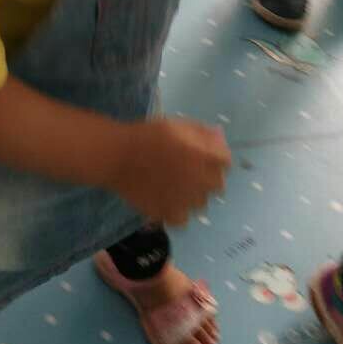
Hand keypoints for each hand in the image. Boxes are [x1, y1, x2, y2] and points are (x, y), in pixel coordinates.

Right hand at [115, 118, 230, 226]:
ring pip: (201, 202)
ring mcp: (187, 201)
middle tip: (187, 170)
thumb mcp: (178, 125)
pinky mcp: (170, 215)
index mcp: (206, 157)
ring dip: (193, 194)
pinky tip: (166, 200)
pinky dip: (177, 211)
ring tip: (174, 185)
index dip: (214, 156)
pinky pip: (182, 218)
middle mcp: (202, 181)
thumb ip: (203, 132)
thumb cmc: (147, 136)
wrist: (117, 156)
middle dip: (207, 176)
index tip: (201, 154)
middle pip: (217, 184)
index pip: (225, 161)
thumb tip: (219, 138)